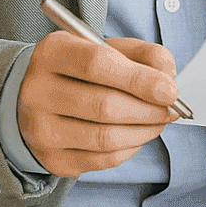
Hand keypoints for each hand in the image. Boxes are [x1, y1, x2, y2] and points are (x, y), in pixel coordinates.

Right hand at [17, 32, 180, 176]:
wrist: (34, 96)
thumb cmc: (80, 68)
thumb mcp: (108, 47)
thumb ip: (142, 54)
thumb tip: (167, 76)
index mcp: (53, 53)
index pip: (98, 65)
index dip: (140, 79)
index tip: (170, 90)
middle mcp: (38, 91)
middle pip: (104, 106)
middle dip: (149, 109)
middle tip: (171, 108)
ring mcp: (40, 129)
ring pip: (104, 138)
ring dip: (144, 131)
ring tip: (159, 120)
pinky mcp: (51, 158)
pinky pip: (101, 160)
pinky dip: (129, 148)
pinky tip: (137, 134)